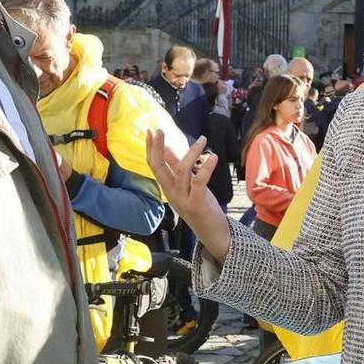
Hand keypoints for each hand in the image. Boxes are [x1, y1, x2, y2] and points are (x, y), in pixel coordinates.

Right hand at [147, 129, 231, 262]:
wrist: (212, 232)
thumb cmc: (200, 205)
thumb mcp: (187, 184)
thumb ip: (176, 167)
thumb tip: (166, 148)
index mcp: (168, 187)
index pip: (154, 166)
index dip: (151, 149)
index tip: (150, 131)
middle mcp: (172, 193)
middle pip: (159, 168)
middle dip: (157, 148)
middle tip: (159, 130)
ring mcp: (183, 199)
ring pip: (181, 172)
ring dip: (192, 153)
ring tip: (203, 139)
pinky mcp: (196, 204)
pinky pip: (199, 182)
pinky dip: (206, 168)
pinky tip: (213, 156)